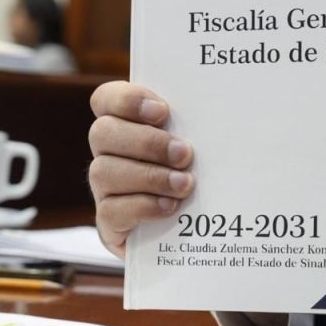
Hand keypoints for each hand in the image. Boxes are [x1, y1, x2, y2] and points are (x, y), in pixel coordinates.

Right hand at [88, 81, 194, 257]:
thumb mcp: (199, 141)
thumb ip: (197, 123)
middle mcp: (107, 151)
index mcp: (124, 122)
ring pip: (104, 172)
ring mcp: (104, 186)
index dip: (127, 100)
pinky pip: (110, 211)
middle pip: (102, 133)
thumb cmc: (199, 168)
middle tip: (184, 154)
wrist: (193, 226)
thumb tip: (224, 112)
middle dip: (146, 142)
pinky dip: (143, 207)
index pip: (105, 98)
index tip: (162, 111)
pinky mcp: (109, 220)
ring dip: (149, 176)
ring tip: (185, 184)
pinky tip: (169, 206)